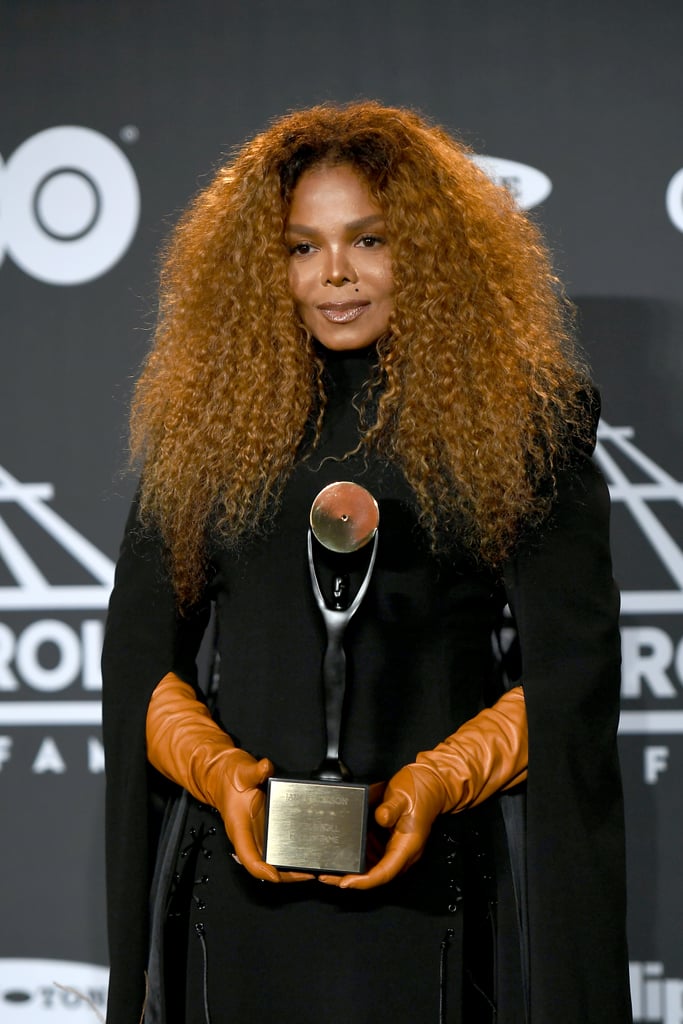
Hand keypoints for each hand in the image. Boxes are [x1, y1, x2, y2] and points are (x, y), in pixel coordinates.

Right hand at [210, 748, 314, 883]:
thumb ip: (254, 771)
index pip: (249, 857)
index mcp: (239, 829)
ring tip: (312, 869)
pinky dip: (290, 856)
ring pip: (272, 862)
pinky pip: (277, 850)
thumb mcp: (242, 772)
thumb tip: (265, 767)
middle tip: (308, 874)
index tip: (276, 874)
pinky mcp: (265, 831)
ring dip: (290, 869)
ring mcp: (257, 837)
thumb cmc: (230, 779)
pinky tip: (306, 855)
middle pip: (265, 867)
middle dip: (286, 875)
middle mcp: (248, 837)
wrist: (223, 777)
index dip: (262, 870)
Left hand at [318, 763, 444, 888]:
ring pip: (372, 867)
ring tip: (329, 866)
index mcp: (406, 846)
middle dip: (350, 879)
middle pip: (374, 875)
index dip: (363, 881)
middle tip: (327, 876)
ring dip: (352, 869)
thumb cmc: (419, 791)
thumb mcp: (402, 795)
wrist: (431, 784)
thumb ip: (390, 808)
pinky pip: (373, 855)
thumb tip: (380, 818)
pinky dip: (357, 856)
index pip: (383, 873)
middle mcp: (402, 853)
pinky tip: (342, 850)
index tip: (345, 882)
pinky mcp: (390, 842)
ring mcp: (396, 849)